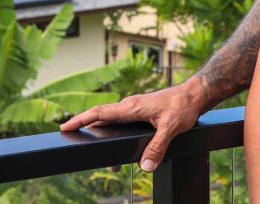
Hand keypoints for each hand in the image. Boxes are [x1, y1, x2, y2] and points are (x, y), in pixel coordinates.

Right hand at [60, 81, 206, 171]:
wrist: (195, 95)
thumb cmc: (183, 106)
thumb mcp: (170, 128)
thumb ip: (157, 147)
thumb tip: (145, 165)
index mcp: (131, 107)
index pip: (99, 113)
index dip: (81, 119)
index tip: (65, 125)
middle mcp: (129, 106)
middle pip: (100, 116)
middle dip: (84, 125)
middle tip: (68, 133)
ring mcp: (134, 108)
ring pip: (110, 119)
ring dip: (98, 129)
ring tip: (89, 142)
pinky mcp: (141, 112)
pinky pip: (119, 120)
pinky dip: (110, 129)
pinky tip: (112, 139)